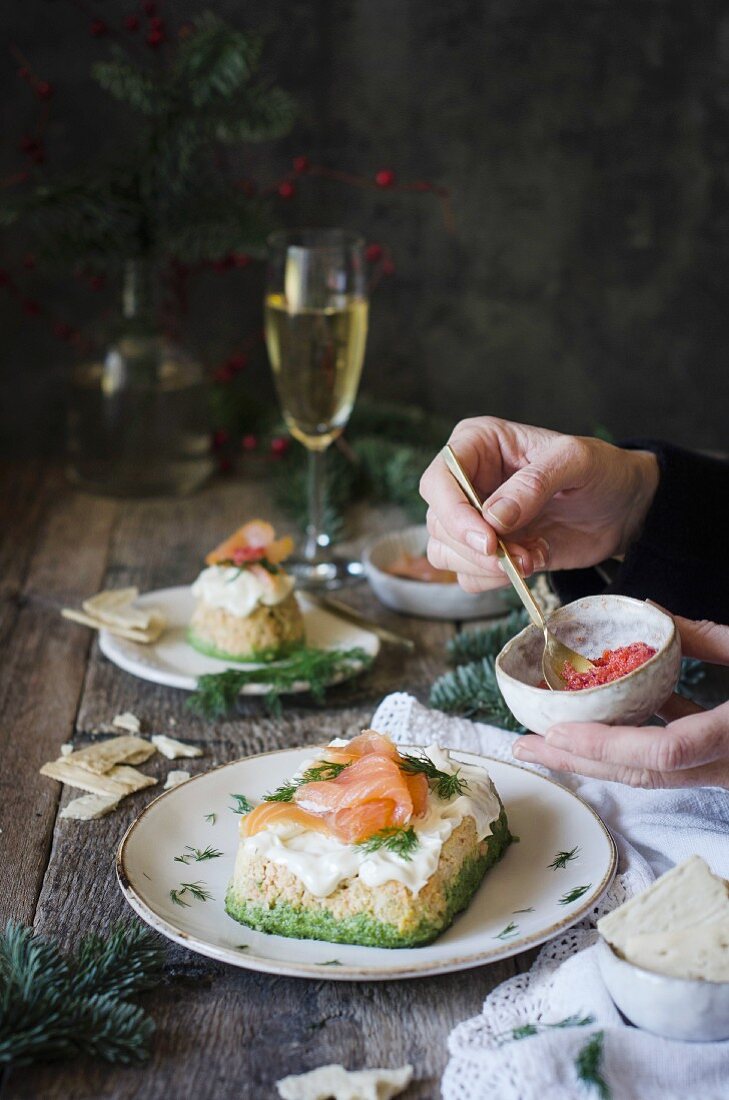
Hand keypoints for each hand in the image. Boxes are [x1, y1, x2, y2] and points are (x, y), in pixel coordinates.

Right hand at [419, 417, 658, 591]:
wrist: (623, 508)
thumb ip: (534, 483)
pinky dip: (497, 579)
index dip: (454, 512)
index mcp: (477, 444)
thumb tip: (493, 517)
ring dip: (485, 566)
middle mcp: (467, 481)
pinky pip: (469, 576)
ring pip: (445, 553)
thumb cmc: (600, 470)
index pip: (438, 480)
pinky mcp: (488, 551)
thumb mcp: (576, 460)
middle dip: (475, 547)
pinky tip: (532, 561)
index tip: (487, 539)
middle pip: (438, 522)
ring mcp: (474, 519)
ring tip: (529, 558)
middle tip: (518, 555)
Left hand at [512, 616, 728, 789]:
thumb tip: (651, 610)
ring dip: (597, 755)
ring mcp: (724, 770)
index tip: (557, 732)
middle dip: (578, 760)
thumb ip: (704, 637)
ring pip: (651, 770)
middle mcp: (726, 766)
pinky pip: (670, 757)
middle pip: (640, 772)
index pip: (662, 752)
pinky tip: (602, 719)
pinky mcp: (724, 762)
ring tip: (547, 738)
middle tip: (526, 745)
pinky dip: (633, 740)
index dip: (605, 745)